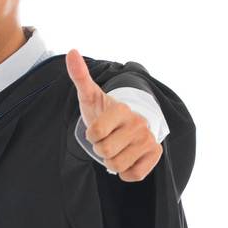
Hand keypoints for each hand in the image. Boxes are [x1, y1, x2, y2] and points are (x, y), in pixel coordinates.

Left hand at [66, 49, 162, 181]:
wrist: (126, 124)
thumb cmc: (103, 112)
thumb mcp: (89, 96)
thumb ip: (80, 76)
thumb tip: (71, 52)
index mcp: (121, 109)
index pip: (95, 134)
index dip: (91, 135)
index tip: (97, 128)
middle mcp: (138, 122)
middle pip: (105, 152)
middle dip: (100, 149)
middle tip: (106, 139)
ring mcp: (148, 138)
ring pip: (117, 165)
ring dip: (112, 161)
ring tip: (116, 147)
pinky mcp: (155, 153)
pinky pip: (134, 175)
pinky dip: (126, 172)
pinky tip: (127, 158)